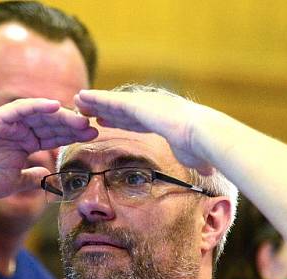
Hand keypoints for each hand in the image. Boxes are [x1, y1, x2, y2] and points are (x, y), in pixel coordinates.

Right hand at [0, 98, 96, 201]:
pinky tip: (55, 106)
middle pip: (51, 123)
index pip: (53, 136)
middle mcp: (19, 130)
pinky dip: (37, 105)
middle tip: (92, 126)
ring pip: (39, 114)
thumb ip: (32, 176)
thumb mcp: (15, 182)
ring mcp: (8, 123)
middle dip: (72, 124)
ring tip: (79, 119)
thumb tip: (47, 173)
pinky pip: (20, 108)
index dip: (72, 135)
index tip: (93, 137)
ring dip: (60, 115)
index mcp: (25, 143)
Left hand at [74, 89, 214, 174]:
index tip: (106, 121)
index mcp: (163, 119)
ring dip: (94, 101)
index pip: (136, 120)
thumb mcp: (197, 157)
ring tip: (78, 101)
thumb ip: (197, 162)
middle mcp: (152, 108)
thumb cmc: (203, 149)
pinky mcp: (137, 104)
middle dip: (104, 109)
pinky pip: (110, 101)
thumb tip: (209, 172)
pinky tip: (81, 98)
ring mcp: (144, 104)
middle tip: (86, 110)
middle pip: (121, 110)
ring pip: (113, 103)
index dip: (120, 120)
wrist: (203, 136)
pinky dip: (95, 98)